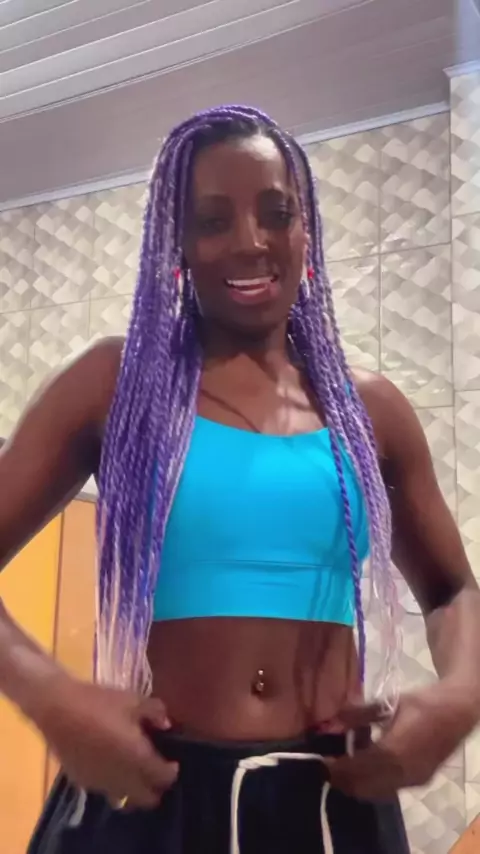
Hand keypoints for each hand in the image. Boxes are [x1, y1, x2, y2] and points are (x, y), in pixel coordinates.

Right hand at [38, 675, 178, 808]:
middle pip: (147, 798)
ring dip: (133, 785)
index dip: (172, 771)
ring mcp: (100, 784)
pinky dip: (113, 780)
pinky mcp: (82, 782)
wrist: (56, 708)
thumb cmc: (97, 702)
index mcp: (137, 758)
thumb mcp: (132, 700)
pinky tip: (108, 760)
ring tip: (131, 763)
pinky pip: (105, 789)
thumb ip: (155, 712)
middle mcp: (121, 779)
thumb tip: (167, 724)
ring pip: (125, 796)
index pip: (164, 778)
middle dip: (155, 786)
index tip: (172, 759)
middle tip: (155, 767)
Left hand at [325, 681, 476, 799]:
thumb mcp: (388, 703)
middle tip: (326, 767)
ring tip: (342, 767)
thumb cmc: (422, 703)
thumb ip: (358, 714)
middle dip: (344, 780)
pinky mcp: (419, 782)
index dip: (338, 768)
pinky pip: (388, 789)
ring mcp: (414, 780)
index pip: (359, 768)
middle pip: (365, 786)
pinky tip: (363, 765)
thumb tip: (330, 722)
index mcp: (396, 751)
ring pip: (376, 792)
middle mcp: (405, 772)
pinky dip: (371, 782)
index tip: (319, 763)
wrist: (458, 712)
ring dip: (356, 783)